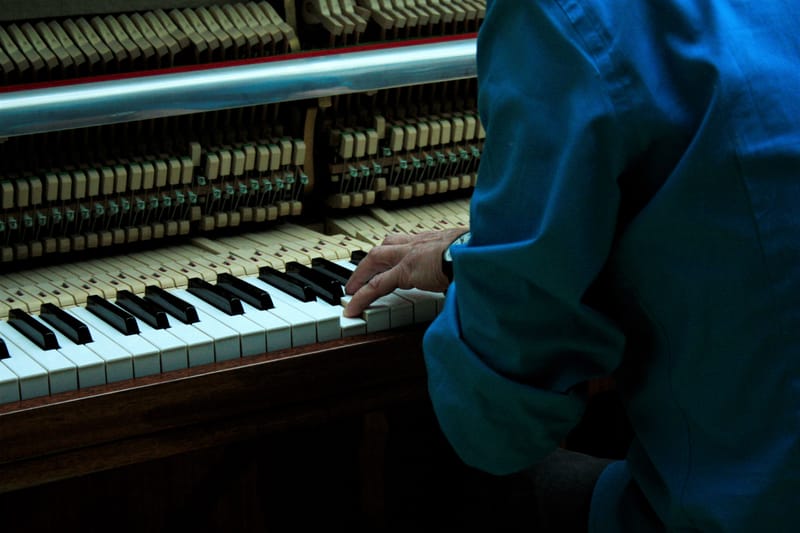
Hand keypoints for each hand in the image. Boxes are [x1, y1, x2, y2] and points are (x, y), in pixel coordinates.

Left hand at [343, 228, 468, 317]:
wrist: (479, 254)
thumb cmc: (480, 256)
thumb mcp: (469, 258)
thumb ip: (462, 266)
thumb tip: (468, 278)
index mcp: (434, 239)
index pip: (408, 242)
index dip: (396, 251)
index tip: (391, 260)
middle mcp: (418, 243)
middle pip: (386, 246)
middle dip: (371, 260)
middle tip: (360, 275)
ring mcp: (409, 255)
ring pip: (375, 260)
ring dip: (361, 274)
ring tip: (352, 290)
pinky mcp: (405, 272)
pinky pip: (376, 286)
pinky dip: (362, 297)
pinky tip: (353, 308)